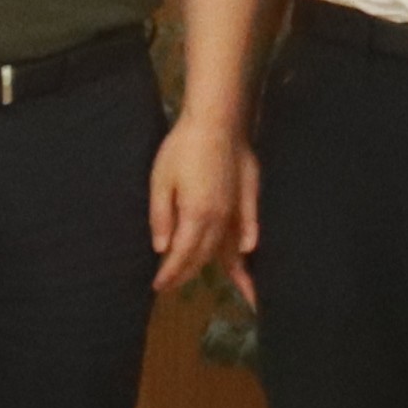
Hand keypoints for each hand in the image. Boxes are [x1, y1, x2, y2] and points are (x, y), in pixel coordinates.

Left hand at [147, 106, 248, 295]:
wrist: (218, 121)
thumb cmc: (182, 148)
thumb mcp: (160, 182)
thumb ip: (161, 217)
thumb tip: (161, 249)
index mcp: (196, 216)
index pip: (182, 255)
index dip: (170, 274)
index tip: (158, 287)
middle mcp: (220, 219)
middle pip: (204, 255)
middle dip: (187, 273)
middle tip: (172, 285)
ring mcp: (237, 208)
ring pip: (228, 246)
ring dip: (222, 268)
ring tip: (221, 286)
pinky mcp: (249, 195)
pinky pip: (250, 225)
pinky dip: (248, 240)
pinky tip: (248, 251)